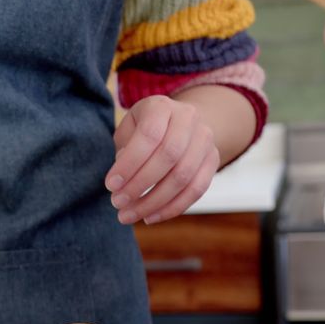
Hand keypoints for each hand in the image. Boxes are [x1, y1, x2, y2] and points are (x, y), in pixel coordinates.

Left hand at [104, 96, 219, 224]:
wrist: (179, 123)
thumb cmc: (144, 130)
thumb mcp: (129, 131)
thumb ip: (124, 150)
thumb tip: (122, 181)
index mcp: (162, 106)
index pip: (149, 134)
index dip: (129, 163)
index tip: (110, 185)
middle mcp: (188, 118)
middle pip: (169, 156)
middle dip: (140, 185)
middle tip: (117, 203)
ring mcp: (205, 139)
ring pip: (183, 177)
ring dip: (153, 202)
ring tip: (128, 215)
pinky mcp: (214, 160)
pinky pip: (197, 190)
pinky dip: (172, 208)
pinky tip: (150, 217)